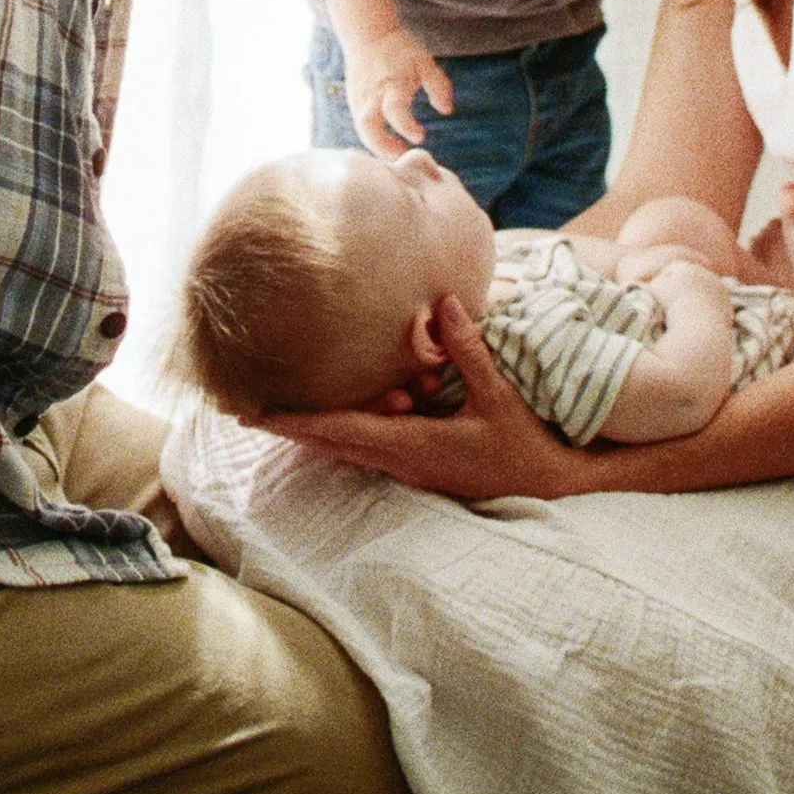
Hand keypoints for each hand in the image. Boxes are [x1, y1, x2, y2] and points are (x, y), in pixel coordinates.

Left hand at [259, 293, 591, 502]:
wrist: (551, 489)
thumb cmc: (524, 445)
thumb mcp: (498, 395)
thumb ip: (469, 351)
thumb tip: (446, 304)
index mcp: (413, 445)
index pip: (343, 430)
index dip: (299, 420)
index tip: (258, 414)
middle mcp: (402, 461)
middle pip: (332, 444)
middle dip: (289, 428)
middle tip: (243, 413)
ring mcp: (408, 469)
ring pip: (346, 449)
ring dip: (311, 431)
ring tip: (272, 414)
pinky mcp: (418, 467)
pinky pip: (366, 450)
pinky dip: (339, 433)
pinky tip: (326, 422)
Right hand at [344, 28, 454, 157]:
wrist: (367, 35)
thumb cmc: (400, 49)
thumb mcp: (424, 61)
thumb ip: (439, 85)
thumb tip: (446, 111)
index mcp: (391, 83)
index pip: (395, 110)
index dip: (406, 126)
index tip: (420, 137)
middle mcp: (372, 94)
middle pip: (369, 127)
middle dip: (385, 148)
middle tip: (405, 158)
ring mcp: (359, 99)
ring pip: (362, 131)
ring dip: (378, 148)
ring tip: (398, 155)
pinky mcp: (354, 102)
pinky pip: (362, 127)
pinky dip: (374, 140)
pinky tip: (390, 145)